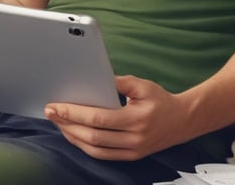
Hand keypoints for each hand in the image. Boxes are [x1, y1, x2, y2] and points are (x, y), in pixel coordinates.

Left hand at [43, 75, 181, 160]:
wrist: (183, 121)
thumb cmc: (161, 100)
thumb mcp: (143, 85)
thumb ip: (120, 82)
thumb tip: (96, 78)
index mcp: (136, 120)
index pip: (99, 119)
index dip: (74, 113)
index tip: (56, 106)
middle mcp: (134, 139)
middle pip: (93, 137)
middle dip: (68, 125)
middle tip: (51, 113)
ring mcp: (132, 151)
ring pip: (95, 150)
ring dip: (73, 137)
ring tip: (59, 123)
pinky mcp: (130, 156)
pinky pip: (103, 155)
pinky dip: (85, 146)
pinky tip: (74, 135)